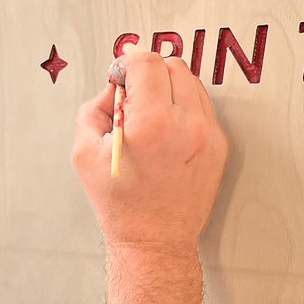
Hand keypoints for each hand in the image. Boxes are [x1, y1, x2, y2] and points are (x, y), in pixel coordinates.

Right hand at [73, 51, 227, 255]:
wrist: (154, 241)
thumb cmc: (121, 206)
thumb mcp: (84, 153)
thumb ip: (96, 107)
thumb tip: (114, 86)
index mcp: (152, 123)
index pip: (147, 62)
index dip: (127, 62)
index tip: (120, 73)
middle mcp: (187, 125)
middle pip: (172, 66)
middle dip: (148, 73)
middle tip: (132, 97)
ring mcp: (208, 135)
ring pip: (191, 83)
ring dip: (168, 88)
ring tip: (149, 115)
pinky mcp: (219, 146)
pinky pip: (202, 108)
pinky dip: (183, 108)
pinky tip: (166, 130)